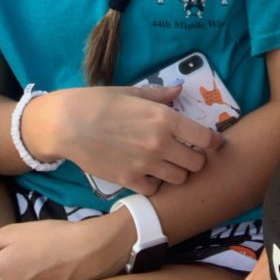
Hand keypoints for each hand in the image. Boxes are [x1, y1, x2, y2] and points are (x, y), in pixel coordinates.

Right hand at [24, 83, 224, 194]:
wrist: (66, 124)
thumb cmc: (97, 102)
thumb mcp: (131, 91)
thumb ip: (159, 94)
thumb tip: (179, 90)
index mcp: (164, 118)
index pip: (204, 138)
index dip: (213, 142)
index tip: (214, 143)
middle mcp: (160, 144)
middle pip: (196, 163)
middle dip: (195, 159)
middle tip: (185, 153)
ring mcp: (146, 165)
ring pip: (179, 179)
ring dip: (177, 172)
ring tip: (167, 164)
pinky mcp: (129, 181)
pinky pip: (155, 190)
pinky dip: (155, 184)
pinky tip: (147, 173)